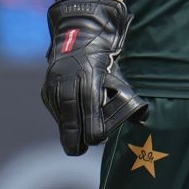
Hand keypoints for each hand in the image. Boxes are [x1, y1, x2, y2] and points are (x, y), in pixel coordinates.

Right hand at [42, 0, 148, 155]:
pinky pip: (55, 111)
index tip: (95, 140)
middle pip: (70, 118)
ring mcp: (54, 86)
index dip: (92, 129)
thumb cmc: (104, 61)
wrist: (78, 37)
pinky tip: (69, 127)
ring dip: (68, 130)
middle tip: (78, 151)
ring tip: (76, 143)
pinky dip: (63, 120)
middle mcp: (68, 82)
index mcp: (89, 79)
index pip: (89, 110)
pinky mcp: (46, 89)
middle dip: (74, 137)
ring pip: (60, 116)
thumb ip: (126, 99)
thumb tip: (142, 121)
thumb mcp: (117, 76)